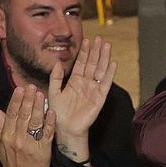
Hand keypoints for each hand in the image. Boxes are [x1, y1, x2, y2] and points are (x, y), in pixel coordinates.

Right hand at [0, 84, 54, 166]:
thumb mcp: (0, 147)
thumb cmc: (11, 165)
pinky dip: (49, 122)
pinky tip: (51, 112)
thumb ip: (0, 128)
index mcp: (7, 137)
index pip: (11, 114)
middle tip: (32, 86)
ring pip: (35, 122)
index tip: (19, 89)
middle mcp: (18, 140)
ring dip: (38, 107)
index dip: (16, 100)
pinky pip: (47, 134)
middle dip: (28, 99)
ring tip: (41, 94)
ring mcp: (31, 145)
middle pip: (23, 115)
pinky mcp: (43, 151)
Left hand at [48, 37, 115, 160]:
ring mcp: (93, 89)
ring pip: (100, 70)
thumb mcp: (53, 93)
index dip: (84, 52)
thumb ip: (55, 78)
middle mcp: (85, 83)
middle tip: (99, 38)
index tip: (86, 40)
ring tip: (107, 45)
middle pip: (92, 63)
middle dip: (95, 51)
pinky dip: (109, 73)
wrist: (66, 129)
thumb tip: (57, 64)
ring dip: (104, 57)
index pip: (81, 63)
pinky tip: (112, 63)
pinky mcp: (100, 98)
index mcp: (74, 81)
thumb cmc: (58, 113)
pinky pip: (105, 83)